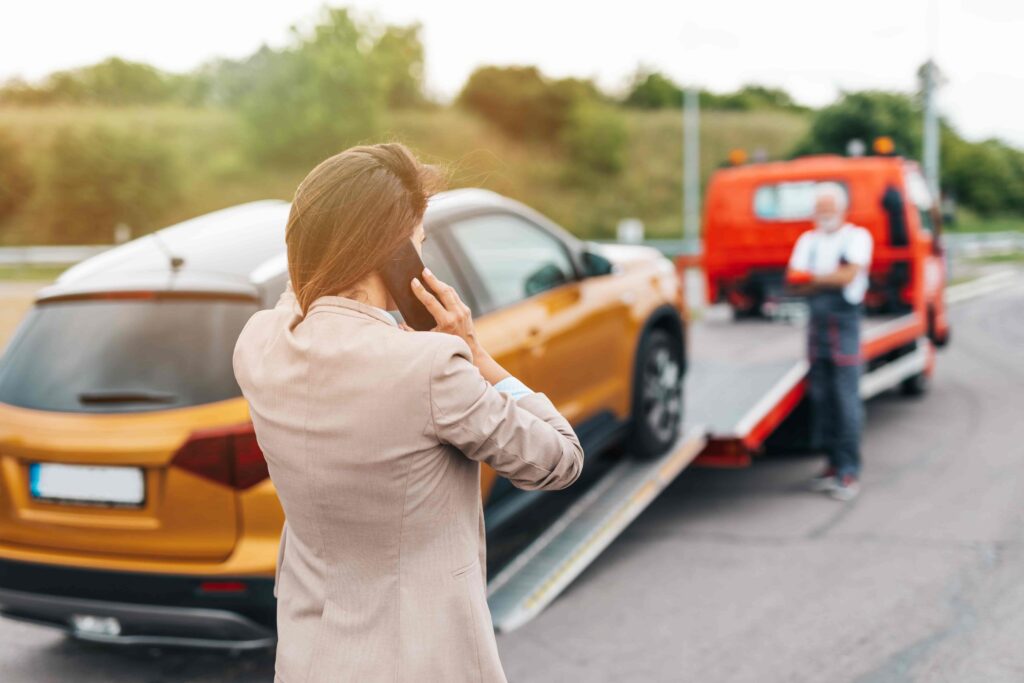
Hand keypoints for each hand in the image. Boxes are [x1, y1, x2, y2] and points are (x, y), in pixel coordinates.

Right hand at [410, 268, 510, 384]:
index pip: (431, 302)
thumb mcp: (430, 341)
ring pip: (450, 291)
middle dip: (432, 280)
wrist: (470, 351)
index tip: (413, 282)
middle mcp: (456, 314)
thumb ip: (413, 333)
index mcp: (446, 322)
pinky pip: (454, 296)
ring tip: (429, 275)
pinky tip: (438, 285)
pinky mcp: (466, 310)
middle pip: (443, 291)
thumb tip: (400, 325)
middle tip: (423, 270)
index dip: (421, 291)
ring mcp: (463, 311)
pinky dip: (445, 289)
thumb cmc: (447, 346)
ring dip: (439, 282)